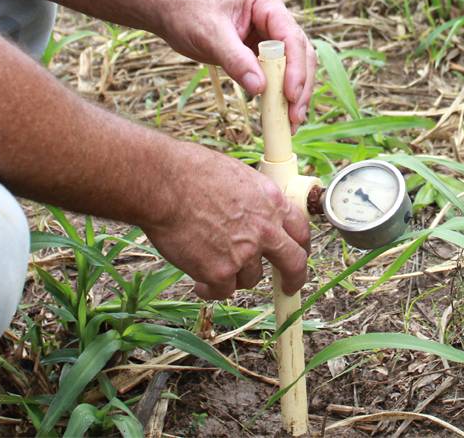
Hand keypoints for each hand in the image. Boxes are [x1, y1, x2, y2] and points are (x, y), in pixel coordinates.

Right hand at [143, 141, 310, 298]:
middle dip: (293, 279)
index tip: (297, 256)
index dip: (301, 247)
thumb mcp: (236, 176)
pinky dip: (209, 289)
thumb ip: (252, 200)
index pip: (300, 230)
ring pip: (250, 278)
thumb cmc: (189, 172)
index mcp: (271, 202)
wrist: (163, 184)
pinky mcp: (220, 272)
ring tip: (210, 262)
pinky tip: (197, 281)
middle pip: (293, 263)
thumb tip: (251, 213)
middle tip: (288, 288)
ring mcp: (245, 254)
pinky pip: (222, 291)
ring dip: (234, 274)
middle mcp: (265, 230)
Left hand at [156, 0, 315, 127]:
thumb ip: (235, 59)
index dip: (295, 68)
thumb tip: (260, 88)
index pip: (291, 37)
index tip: (290, 95)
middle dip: (300, 86)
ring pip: (295, 67)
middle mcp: (275, 19)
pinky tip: (280, 115)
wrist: (171, 12)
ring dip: (296, 94)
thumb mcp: (209, 35)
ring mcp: (270, 36)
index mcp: (266, 3)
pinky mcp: (263, 53)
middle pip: (301, 54)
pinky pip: (279, 75)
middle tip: (295, 116)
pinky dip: (280, 94)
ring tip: (292, 122)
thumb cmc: (188, 13)